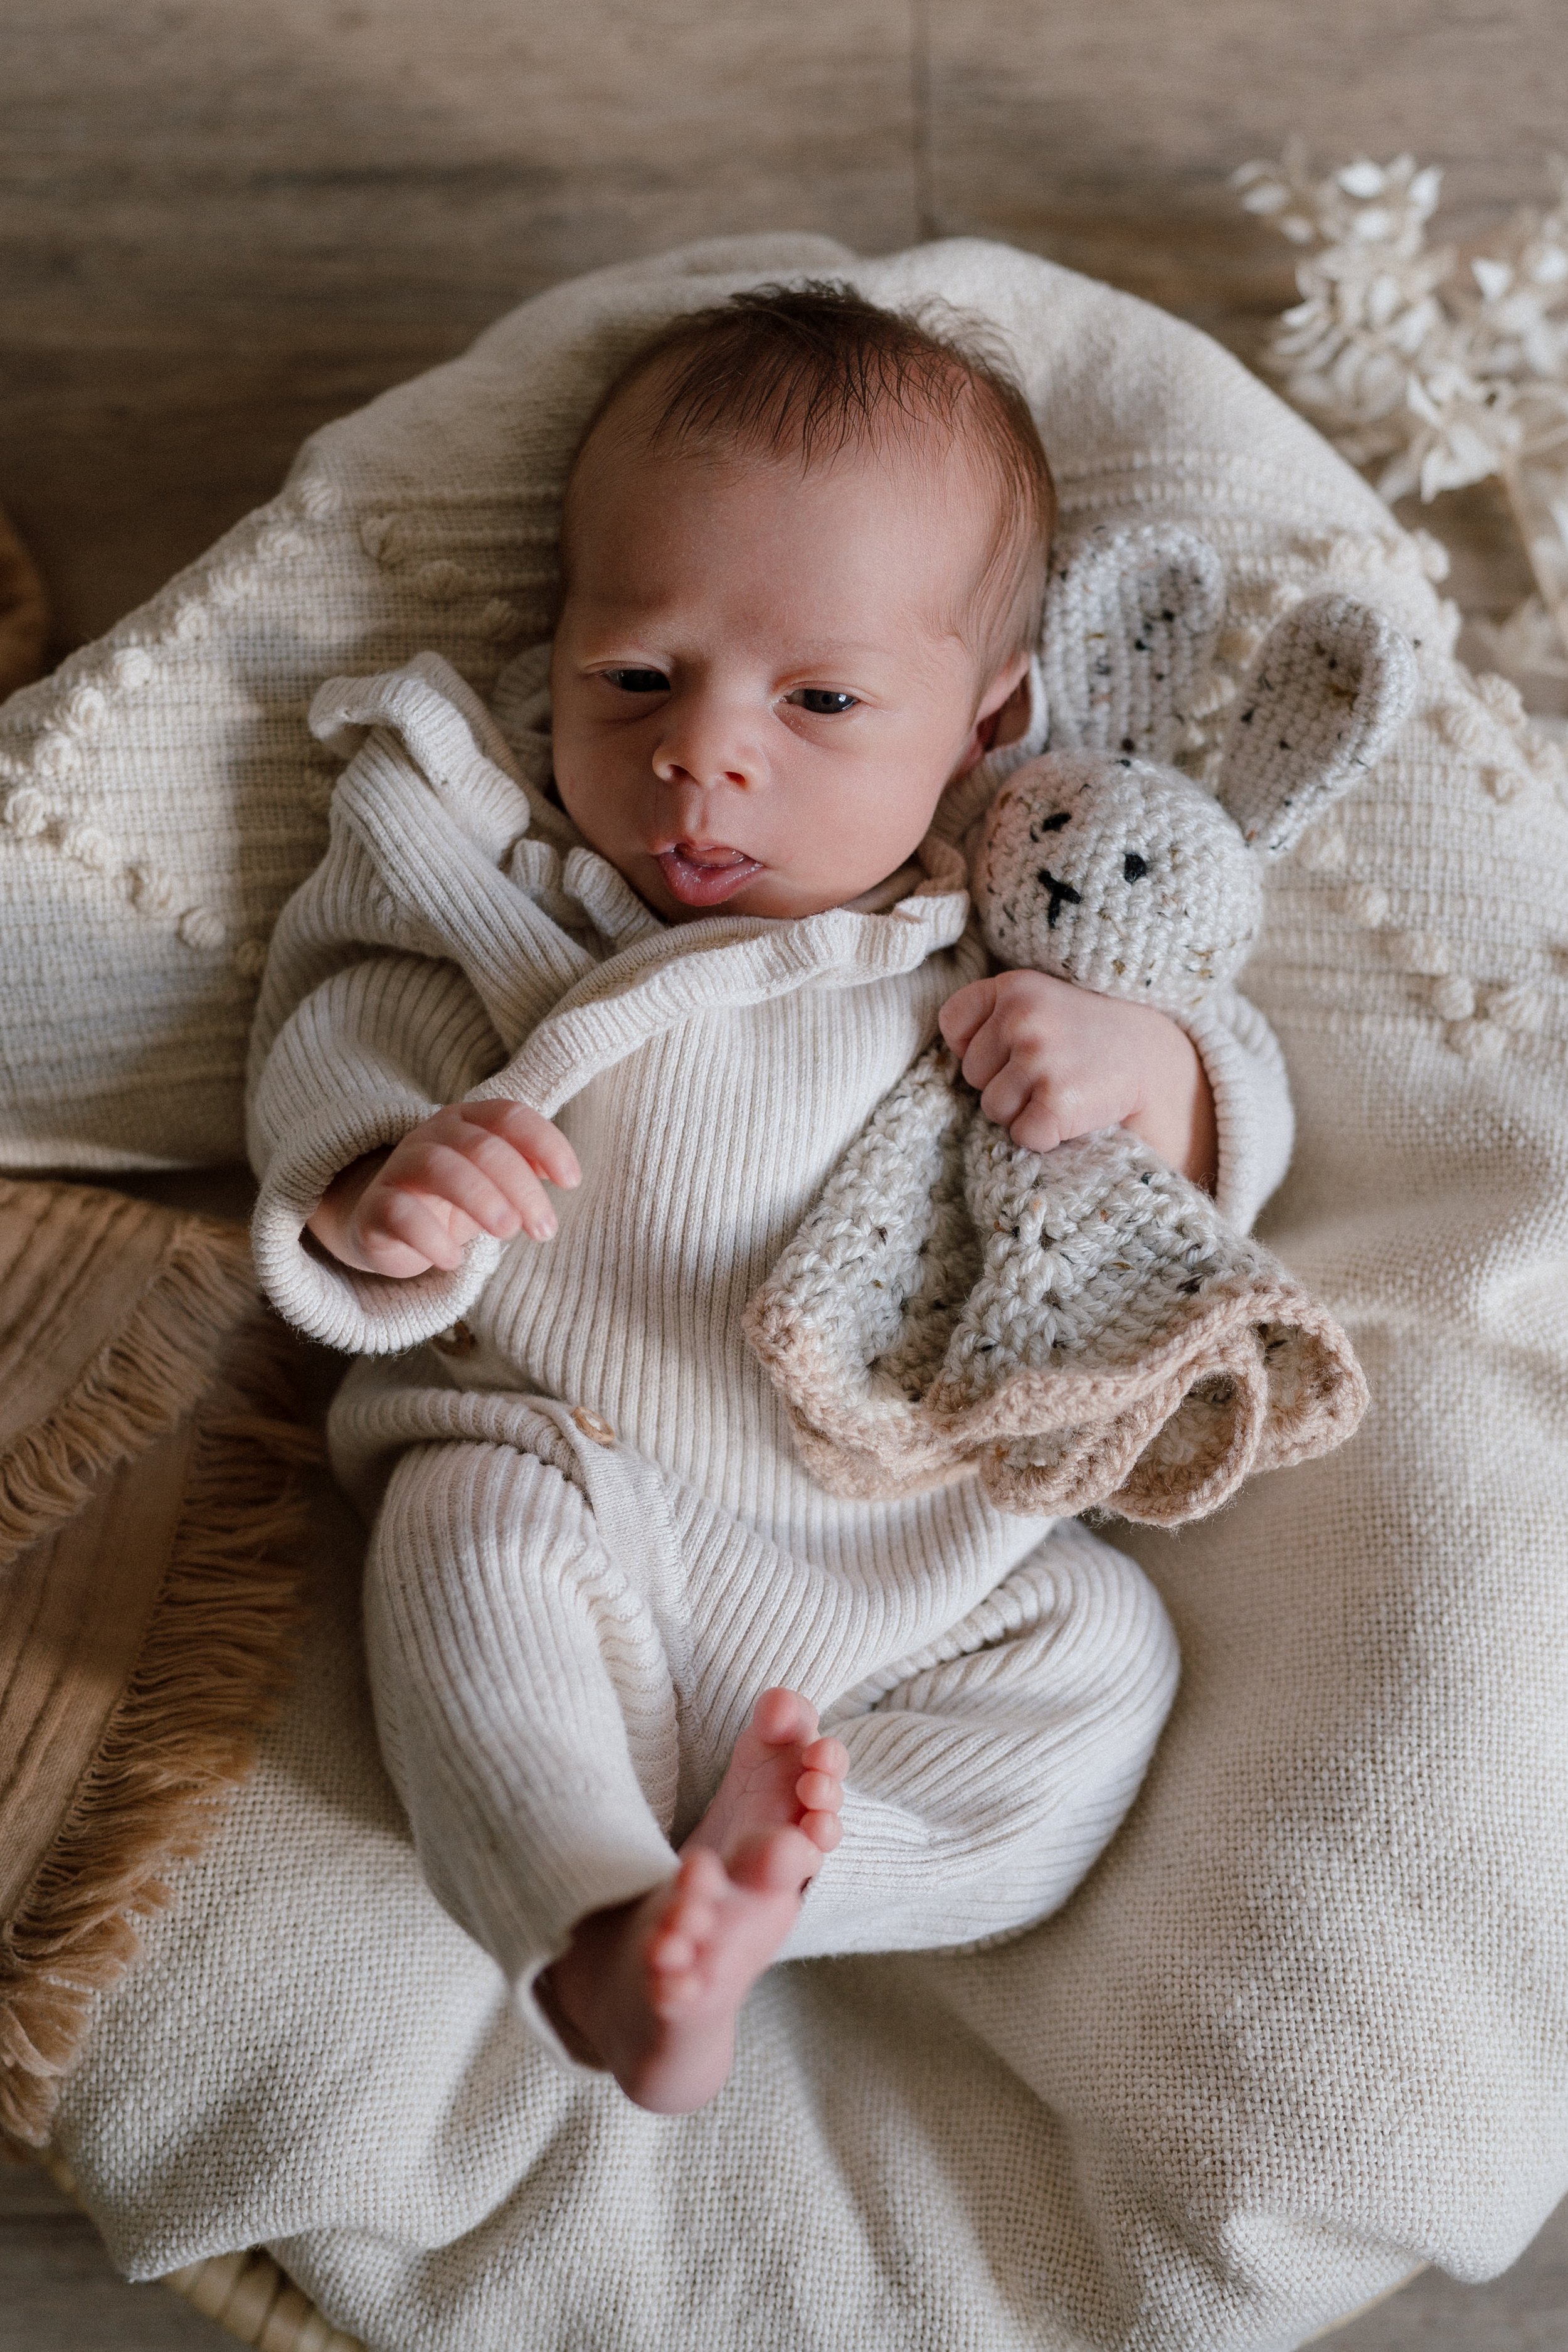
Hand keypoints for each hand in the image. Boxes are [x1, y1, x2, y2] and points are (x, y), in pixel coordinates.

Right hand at [306, 1101, 580, 1277]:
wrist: (386, 1227)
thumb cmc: (454, 1201)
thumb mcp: (494, 1183)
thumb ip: (526, 1169)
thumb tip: (564, 1174)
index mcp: (467, 1121)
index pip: (510, 1115)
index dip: (546, 1143)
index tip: (570, 1182)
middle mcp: (431, 1136)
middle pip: (482, 1146)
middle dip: (521, 1187)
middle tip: (544, 1229)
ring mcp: (398, 1169)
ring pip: (440, 1168)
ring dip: (481, 1200)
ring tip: (508, 1233)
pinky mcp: (374, 1209)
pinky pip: (400, 1214)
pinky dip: (431, 1239)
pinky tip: (452, 1261)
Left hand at [939, 970, 1217, 1190]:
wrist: (1156, 1060)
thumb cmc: (1088, 1035)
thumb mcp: (1042, 1001)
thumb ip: (994, 1016)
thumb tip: (952, 1056)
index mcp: (1015, 986)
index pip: (953, 1022)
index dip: (973, 1045)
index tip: (1010, 1048)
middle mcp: (1022, 1017)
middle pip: (971, 1074)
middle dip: (1003, 1082)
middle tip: (1051, 1071)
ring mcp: (1040, 1058)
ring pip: (992, 1109)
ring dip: (1023, 1112)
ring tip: (1062, 1090)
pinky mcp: (1056, 1101)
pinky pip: (1023, 1135)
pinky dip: (1045, 1135)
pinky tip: (1073, 1112)